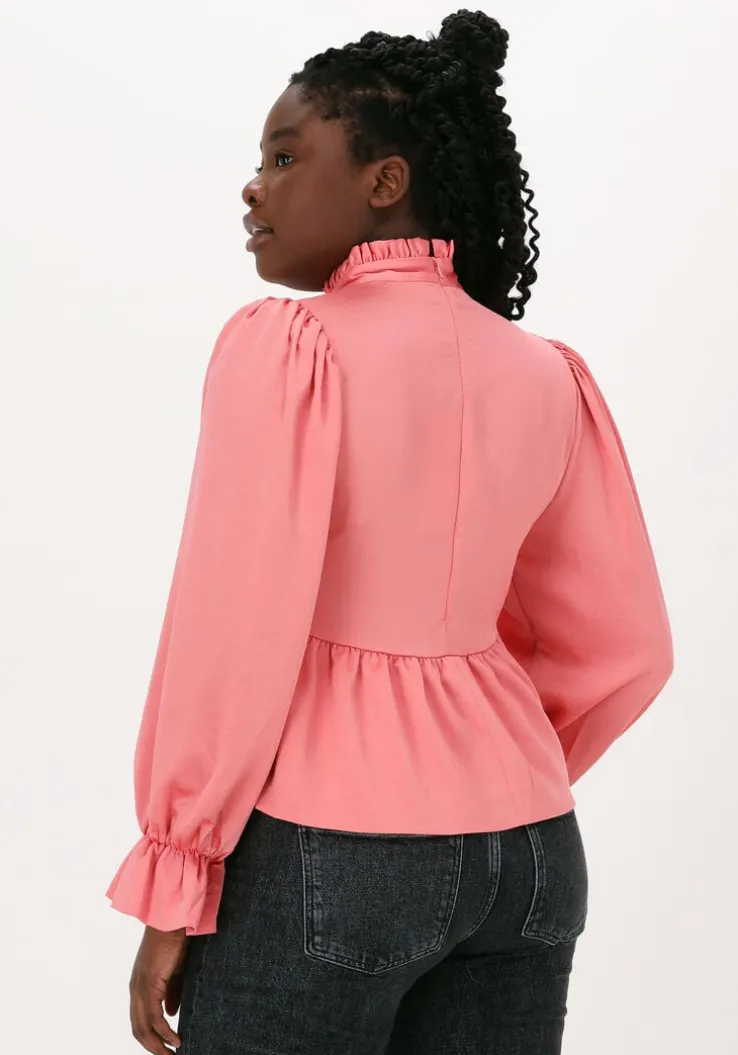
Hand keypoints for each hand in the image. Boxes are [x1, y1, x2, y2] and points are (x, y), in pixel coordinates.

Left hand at [129, 925, 188, 1052]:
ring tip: (172, 1054)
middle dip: (152, 1047)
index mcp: (140, 986)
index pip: (139, 1020)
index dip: (150, 1038)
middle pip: (138, 1029)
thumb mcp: (175, 973)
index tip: (164, 1049)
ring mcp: (140, 987)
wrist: (173, 921)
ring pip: (143, 1027)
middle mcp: (136, 989)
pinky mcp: (149, 984)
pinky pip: (154, 1017)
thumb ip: (172, 993)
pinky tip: (175, 1039)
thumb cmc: (175, 942)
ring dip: (157, 1045)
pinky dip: (164, 1032)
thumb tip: (172, 1013)